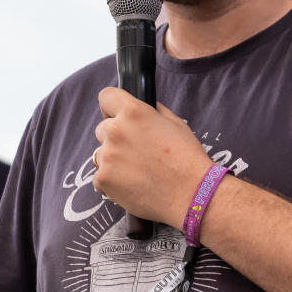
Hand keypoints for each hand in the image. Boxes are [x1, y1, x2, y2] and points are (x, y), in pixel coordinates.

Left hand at [92, 88, 210, 228]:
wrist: (191, 194)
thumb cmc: (187, 158)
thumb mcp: (175, 123)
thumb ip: (152, 111)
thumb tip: (141, 107)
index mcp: (133, 112)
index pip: (106, 96)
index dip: (112, 107)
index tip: (116, 115)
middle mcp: (116, 131)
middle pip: (102, 128)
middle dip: (116, 138)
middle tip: (137, 152)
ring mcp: (107, 156)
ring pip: (101, 154)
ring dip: (113, 160)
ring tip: (137, 171)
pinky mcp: (104, 179)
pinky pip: (100, 177)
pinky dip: (112, 181)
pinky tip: (132, 184)